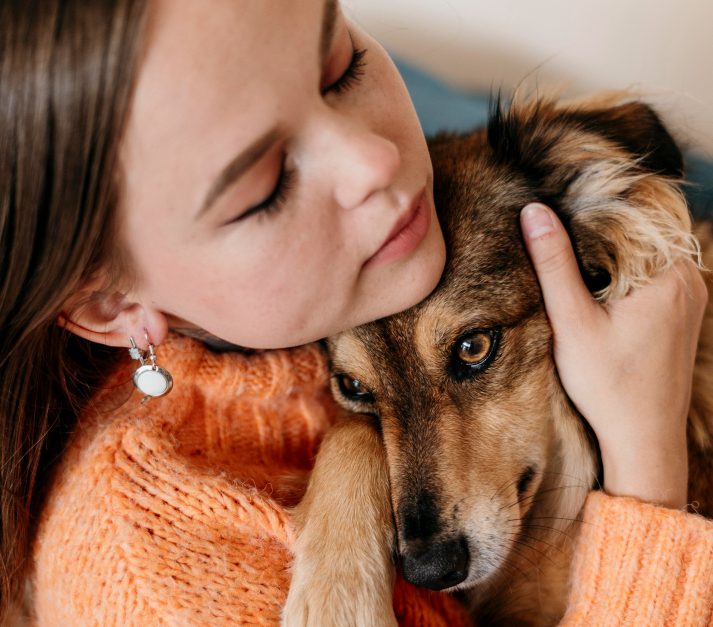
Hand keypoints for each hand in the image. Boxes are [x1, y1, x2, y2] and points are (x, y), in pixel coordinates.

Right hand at [520, 203, 706, 508]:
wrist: (643, 440)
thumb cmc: (609, 386)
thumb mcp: (571, 322)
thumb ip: (554, 264)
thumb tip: (534, 212)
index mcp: (669, 275)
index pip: (633, 215)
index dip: (594, 204)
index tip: (560, 199)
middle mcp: (689, 282)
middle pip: (641, 233)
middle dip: (600, 228)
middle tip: (557, 225)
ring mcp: (689, 299)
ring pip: (645, 255)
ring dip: (611, 251)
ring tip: (570, 252)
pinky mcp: (681, 316)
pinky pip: (652, 277)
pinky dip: (623, 272)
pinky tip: (595, 286)